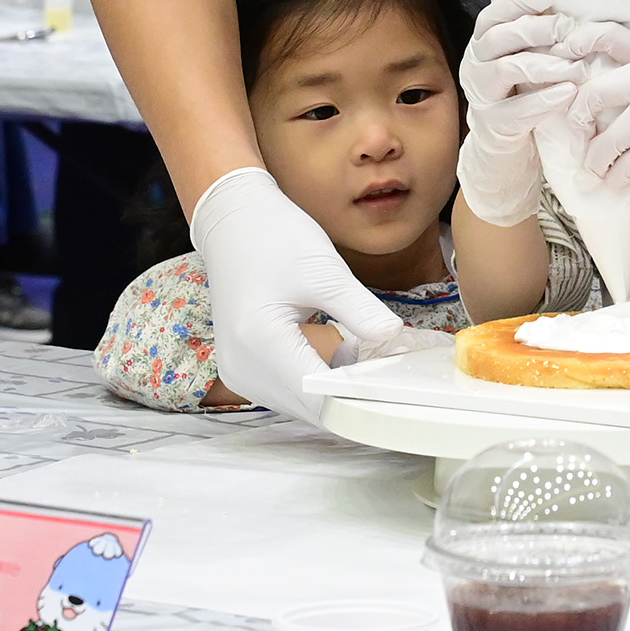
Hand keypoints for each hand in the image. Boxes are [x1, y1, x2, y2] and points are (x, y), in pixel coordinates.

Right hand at [191, 167, 409, 424]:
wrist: (233, 224)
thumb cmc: (274, 239)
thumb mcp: (326, 272)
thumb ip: (361, 313)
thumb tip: (396, 342)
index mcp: (260, 344)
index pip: (318, 396)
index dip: (359, 399)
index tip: (396, 391)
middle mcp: (244, 369)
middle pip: (310, 406)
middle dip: (352, 396)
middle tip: (393, 377)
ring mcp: (240, 373)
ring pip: (301, 402)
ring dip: (336, 390)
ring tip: (369, 362)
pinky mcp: (244, 370)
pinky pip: (289, 389)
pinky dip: (318, 379)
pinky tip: (342, 356)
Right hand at [455, 0, 581, 223]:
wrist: (503, 151)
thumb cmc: (519, 98)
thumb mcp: (522, 64)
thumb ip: (534, 42)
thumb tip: (566, 14)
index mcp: (481, 47)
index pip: (492, 16)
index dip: (517, 2)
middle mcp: (474, 67)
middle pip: (498, 38)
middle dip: (534, 29)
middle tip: (566, 29)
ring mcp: (481, 97)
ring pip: (507, 70)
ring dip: (545, 64)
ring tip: (576, 66)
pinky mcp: (494, 125)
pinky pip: (519, 109)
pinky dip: (546, 99)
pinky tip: (569, 92)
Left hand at [563, 19, 629, 219]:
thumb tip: (594, 98)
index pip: (613, 36)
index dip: (581, 39)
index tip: (563, 53)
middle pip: (596, 92)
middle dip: (577, 118)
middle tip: (576, 134)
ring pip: (609, 137)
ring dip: (595, 160)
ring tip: (596, 170)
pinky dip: (617, 177)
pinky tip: (618, 183)